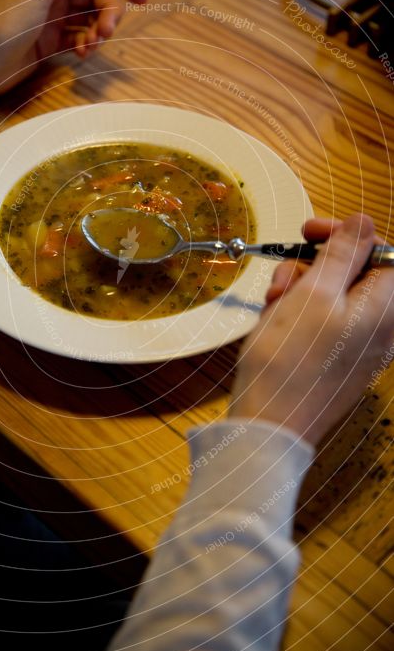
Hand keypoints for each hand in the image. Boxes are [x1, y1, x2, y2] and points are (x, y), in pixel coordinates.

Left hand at [0, 0, 147, 95]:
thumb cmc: (5, 19)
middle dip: (108, 13)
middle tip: (107, 32)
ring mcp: (54, 16)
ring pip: (92, 18)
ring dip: (98, 32)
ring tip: (91, 47)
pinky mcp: (52, 41)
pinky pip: (80, 38)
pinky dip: (86, 45)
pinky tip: (83, 54)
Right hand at [230, 214, 393, 445]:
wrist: (269, 427)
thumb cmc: (290, 364)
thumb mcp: (313, 294)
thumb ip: (342, 254)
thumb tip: (364, 222)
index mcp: (386, 310)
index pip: (383, 253)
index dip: (348, 236)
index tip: (312, 232)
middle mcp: (380, 329)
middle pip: (355, 274)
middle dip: (314, 267)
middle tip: (284, 274)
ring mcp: (358, 347)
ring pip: (332, 297)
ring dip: (299, 290)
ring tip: (274, 305)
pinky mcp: (336, 361)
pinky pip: (322, 323)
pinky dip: (297, 315)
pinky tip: (274, 324)